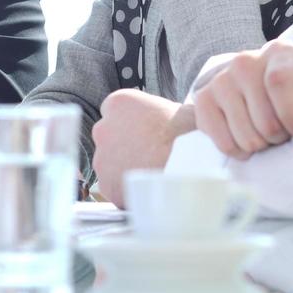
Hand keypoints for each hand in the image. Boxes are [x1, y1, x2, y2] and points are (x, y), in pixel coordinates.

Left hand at [90, 89, 197, 206]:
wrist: (191, 164)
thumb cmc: (189, 134)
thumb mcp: (173, 108)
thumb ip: (155, 112)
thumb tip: (162, 120)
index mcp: (118, 103)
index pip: (115, 113)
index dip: (130, 125)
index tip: (143, 134)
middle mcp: (103, 128)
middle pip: (108, 138)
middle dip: (124, 146)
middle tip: (147, 154)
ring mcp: (101, 158)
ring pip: (109, 164)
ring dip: (124, 168)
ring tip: (151, 172)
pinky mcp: (107, 185)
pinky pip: (114, 187)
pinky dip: (127, 189)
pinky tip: (148, 187)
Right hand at [192, 39, 292, 158]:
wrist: (259, 80)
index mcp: (279, 53)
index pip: (278, 83)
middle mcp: (244, 61)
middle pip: (265, 120)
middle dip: (280, 137)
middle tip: (283, 131)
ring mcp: (220, 80)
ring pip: (245, 136)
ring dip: (261, 145)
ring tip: (265, 133)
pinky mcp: (203, 99)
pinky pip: (223, 142)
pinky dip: (239, 151)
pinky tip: (246, 140)